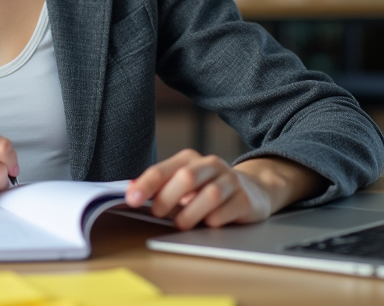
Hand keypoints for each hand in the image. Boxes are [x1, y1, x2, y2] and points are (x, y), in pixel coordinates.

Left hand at [126, 150, 322, 229]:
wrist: (254, 189)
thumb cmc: (208, 188)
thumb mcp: (183, 183)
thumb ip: (158, 186)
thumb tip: (130, 189)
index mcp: (189, 159)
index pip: (163, 169)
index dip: (146, 185)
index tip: (131, 199)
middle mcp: (211, 165)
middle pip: (186, 178)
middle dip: (167, 198)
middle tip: (158, 214)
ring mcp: (230, 181)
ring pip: (209, 195)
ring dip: (190, 214)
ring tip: (182, 224)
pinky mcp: (245, 199)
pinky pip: (225, 212)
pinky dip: (211, 222)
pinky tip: (207, 224)